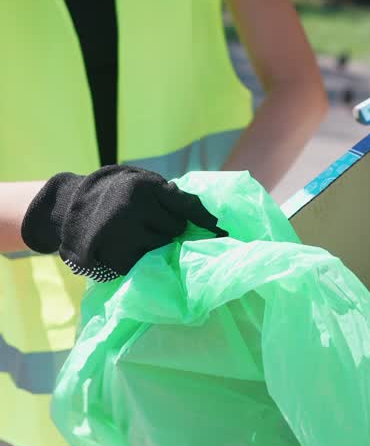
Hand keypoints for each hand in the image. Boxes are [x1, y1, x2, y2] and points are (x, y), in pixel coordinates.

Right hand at [21, 165, 225, 280]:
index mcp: (145, 187)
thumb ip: (172, 196)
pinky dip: (140, 258)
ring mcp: (124, 235)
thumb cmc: (116, 193)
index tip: (224, 233)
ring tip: (137, 234)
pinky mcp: (116, 257)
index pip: (185, 206)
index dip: (204, 221)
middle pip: (176, 229)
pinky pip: (144, 263)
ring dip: (156, 244)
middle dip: (170, 229)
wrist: (70, 206)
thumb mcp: (143, 182)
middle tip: (150, 223)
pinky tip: (126, 247)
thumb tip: (211, 220)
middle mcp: (135, 209)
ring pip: (162, 248)